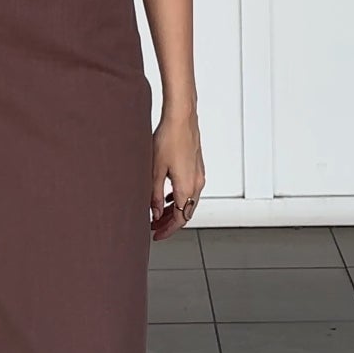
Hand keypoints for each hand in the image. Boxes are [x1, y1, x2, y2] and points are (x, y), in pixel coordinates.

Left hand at [150, 109, 204, 239]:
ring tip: (158, 213)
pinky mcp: (197, 167)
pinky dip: (180, 198)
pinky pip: (190, 190)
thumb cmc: (168, 138)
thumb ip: (155, 195)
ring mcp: (199, 175)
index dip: (167, 230)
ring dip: (175, 210)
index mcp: (187, 187)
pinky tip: (168, 196)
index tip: (156, 235)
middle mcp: (197, 183)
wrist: (181, 117)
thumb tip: (155, 213)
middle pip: (186, 212)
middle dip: (170, 222)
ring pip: (189, 201)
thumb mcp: (155, 170)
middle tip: (154, 227)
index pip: (180, 219)